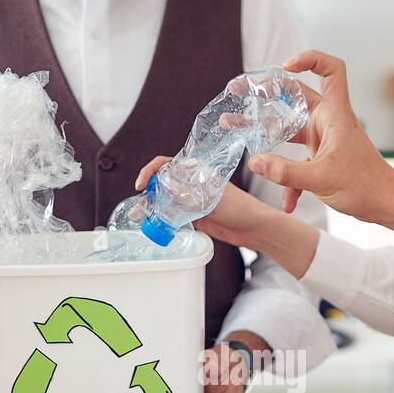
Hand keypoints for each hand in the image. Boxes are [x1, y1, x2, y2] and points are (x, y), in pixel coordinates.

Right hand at [135, 156, 276, 248]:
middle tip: (140, 205)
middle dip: (147, 192)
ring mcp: (190, 201)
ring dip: (152, 208)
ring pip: (164, 201)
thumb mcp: (215, 198)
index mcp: (196, 172)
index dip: (151, 171)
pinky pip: (172, 217)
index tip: (142, 183)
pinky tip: (154, 225)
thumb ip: (192, 193)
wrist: (253, 228)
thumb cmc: (241, 207)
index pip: (166, 164)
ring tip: (141, 217)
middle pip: (161, 183)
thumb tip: (168, 188)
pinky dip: (162, 221)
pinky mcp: (192, 217)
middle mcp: (190, 184)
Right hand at [246, 50, 393, 221]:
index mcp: (335, 115)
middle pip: (295, 96)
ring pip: (289, 128)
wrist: (384, 204)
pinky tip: (287, 202)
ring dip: (266, 132)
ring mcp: (323, 139)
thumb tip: (256, 162)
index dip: (310, 59)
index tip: (285, 67)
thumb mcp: (321, 179)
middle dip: (267, 93)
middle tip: (239, 90)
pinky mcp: (320, 158)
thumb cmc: (365, 186)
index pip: (331, 70)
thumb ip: (287, 173)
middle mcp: (328, 122)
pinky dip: (289, 179)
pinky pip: (297, 162)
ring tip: (237, 129)